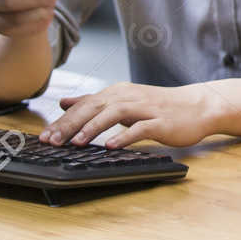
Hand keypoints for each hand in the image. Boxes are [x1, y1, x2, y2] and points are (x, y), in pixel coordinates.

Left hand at [43, 81, 220, 147]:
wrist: (197, 106)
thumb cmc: (158, 106)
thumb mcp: (123, 101)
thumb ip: (94, 102)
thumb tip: (64, 102)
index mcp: (117, 93)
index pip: (84, 105)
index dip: (63, 120)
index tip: (43, 137)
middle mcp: (129, 97)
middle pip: (94, 107)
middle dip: (71, 124)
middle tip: (51, 141)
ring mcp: (146, 108)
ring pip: (115, 113)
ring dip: (94, 127)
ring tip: (77, 142)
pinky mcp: (161, 121)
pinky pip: (140, 128)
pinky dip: (124, 136)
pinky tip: (111, 146)